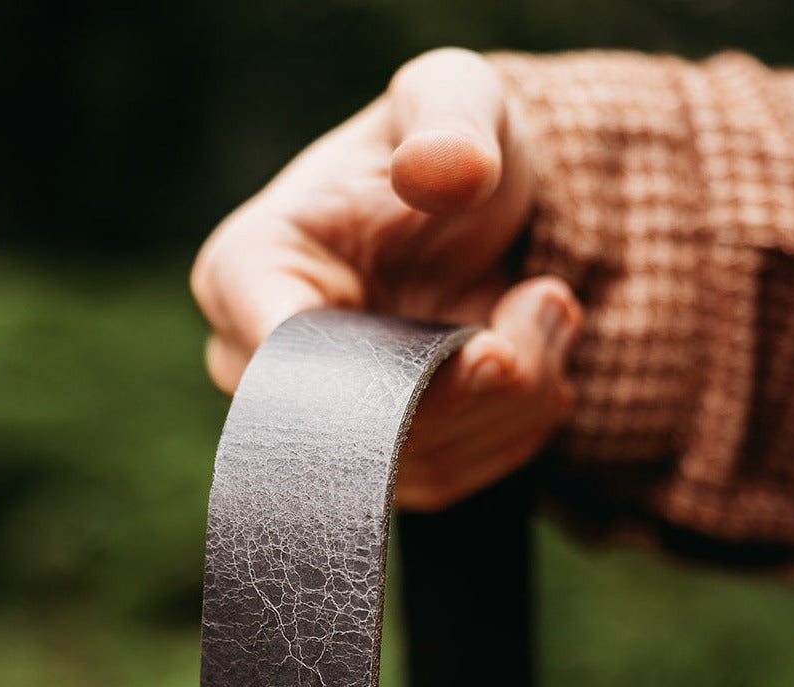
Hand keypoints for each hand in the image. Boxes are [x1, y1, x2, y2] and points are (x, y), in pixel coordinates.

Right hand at [191, 47, 581, 508]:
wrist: (474, 214)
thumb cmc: (446, 148)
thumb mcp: (454, 98)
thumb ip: (447, 119)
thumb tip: (440, 173)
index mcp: (247, 270)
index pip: (281, 357)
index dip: (387, 374)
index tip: (488, 350)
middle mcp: (263, 360)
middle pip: (348, 430)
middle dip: (470, 385)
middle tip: (544, 305)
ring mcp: (317, 419)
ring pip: (410, 466)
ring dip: (511, 403)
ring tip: (547, 311)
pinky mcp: (374, 456)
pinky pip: (443, 481)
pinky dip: (512, 431)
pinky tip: (538, 366)